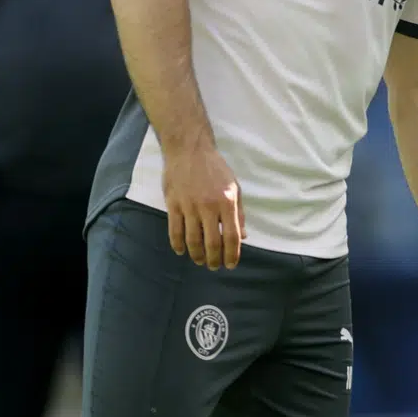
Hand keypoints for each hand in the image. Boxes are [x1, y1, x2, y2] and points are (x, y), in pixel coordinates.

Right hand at [162, 145, 245, 269]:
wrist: (190, 150)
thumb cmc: (215, 169)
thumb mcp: (234, 187)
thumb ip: (239, 213)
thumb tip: (244, 236)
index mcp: (227, 202)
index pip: (232, 236)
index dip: (232, 254)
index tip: (231, 265)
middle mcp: (209, 206)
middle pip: (212, 242)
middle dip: (214, 259)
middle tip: (214, 267)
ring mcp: (190, 206)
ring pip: (193, 240)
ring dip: (197, 255)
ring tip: (200, 261)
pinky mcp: (174, 204)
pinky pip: (175, 231)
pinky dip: (178, 245)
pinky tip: (182, 251)